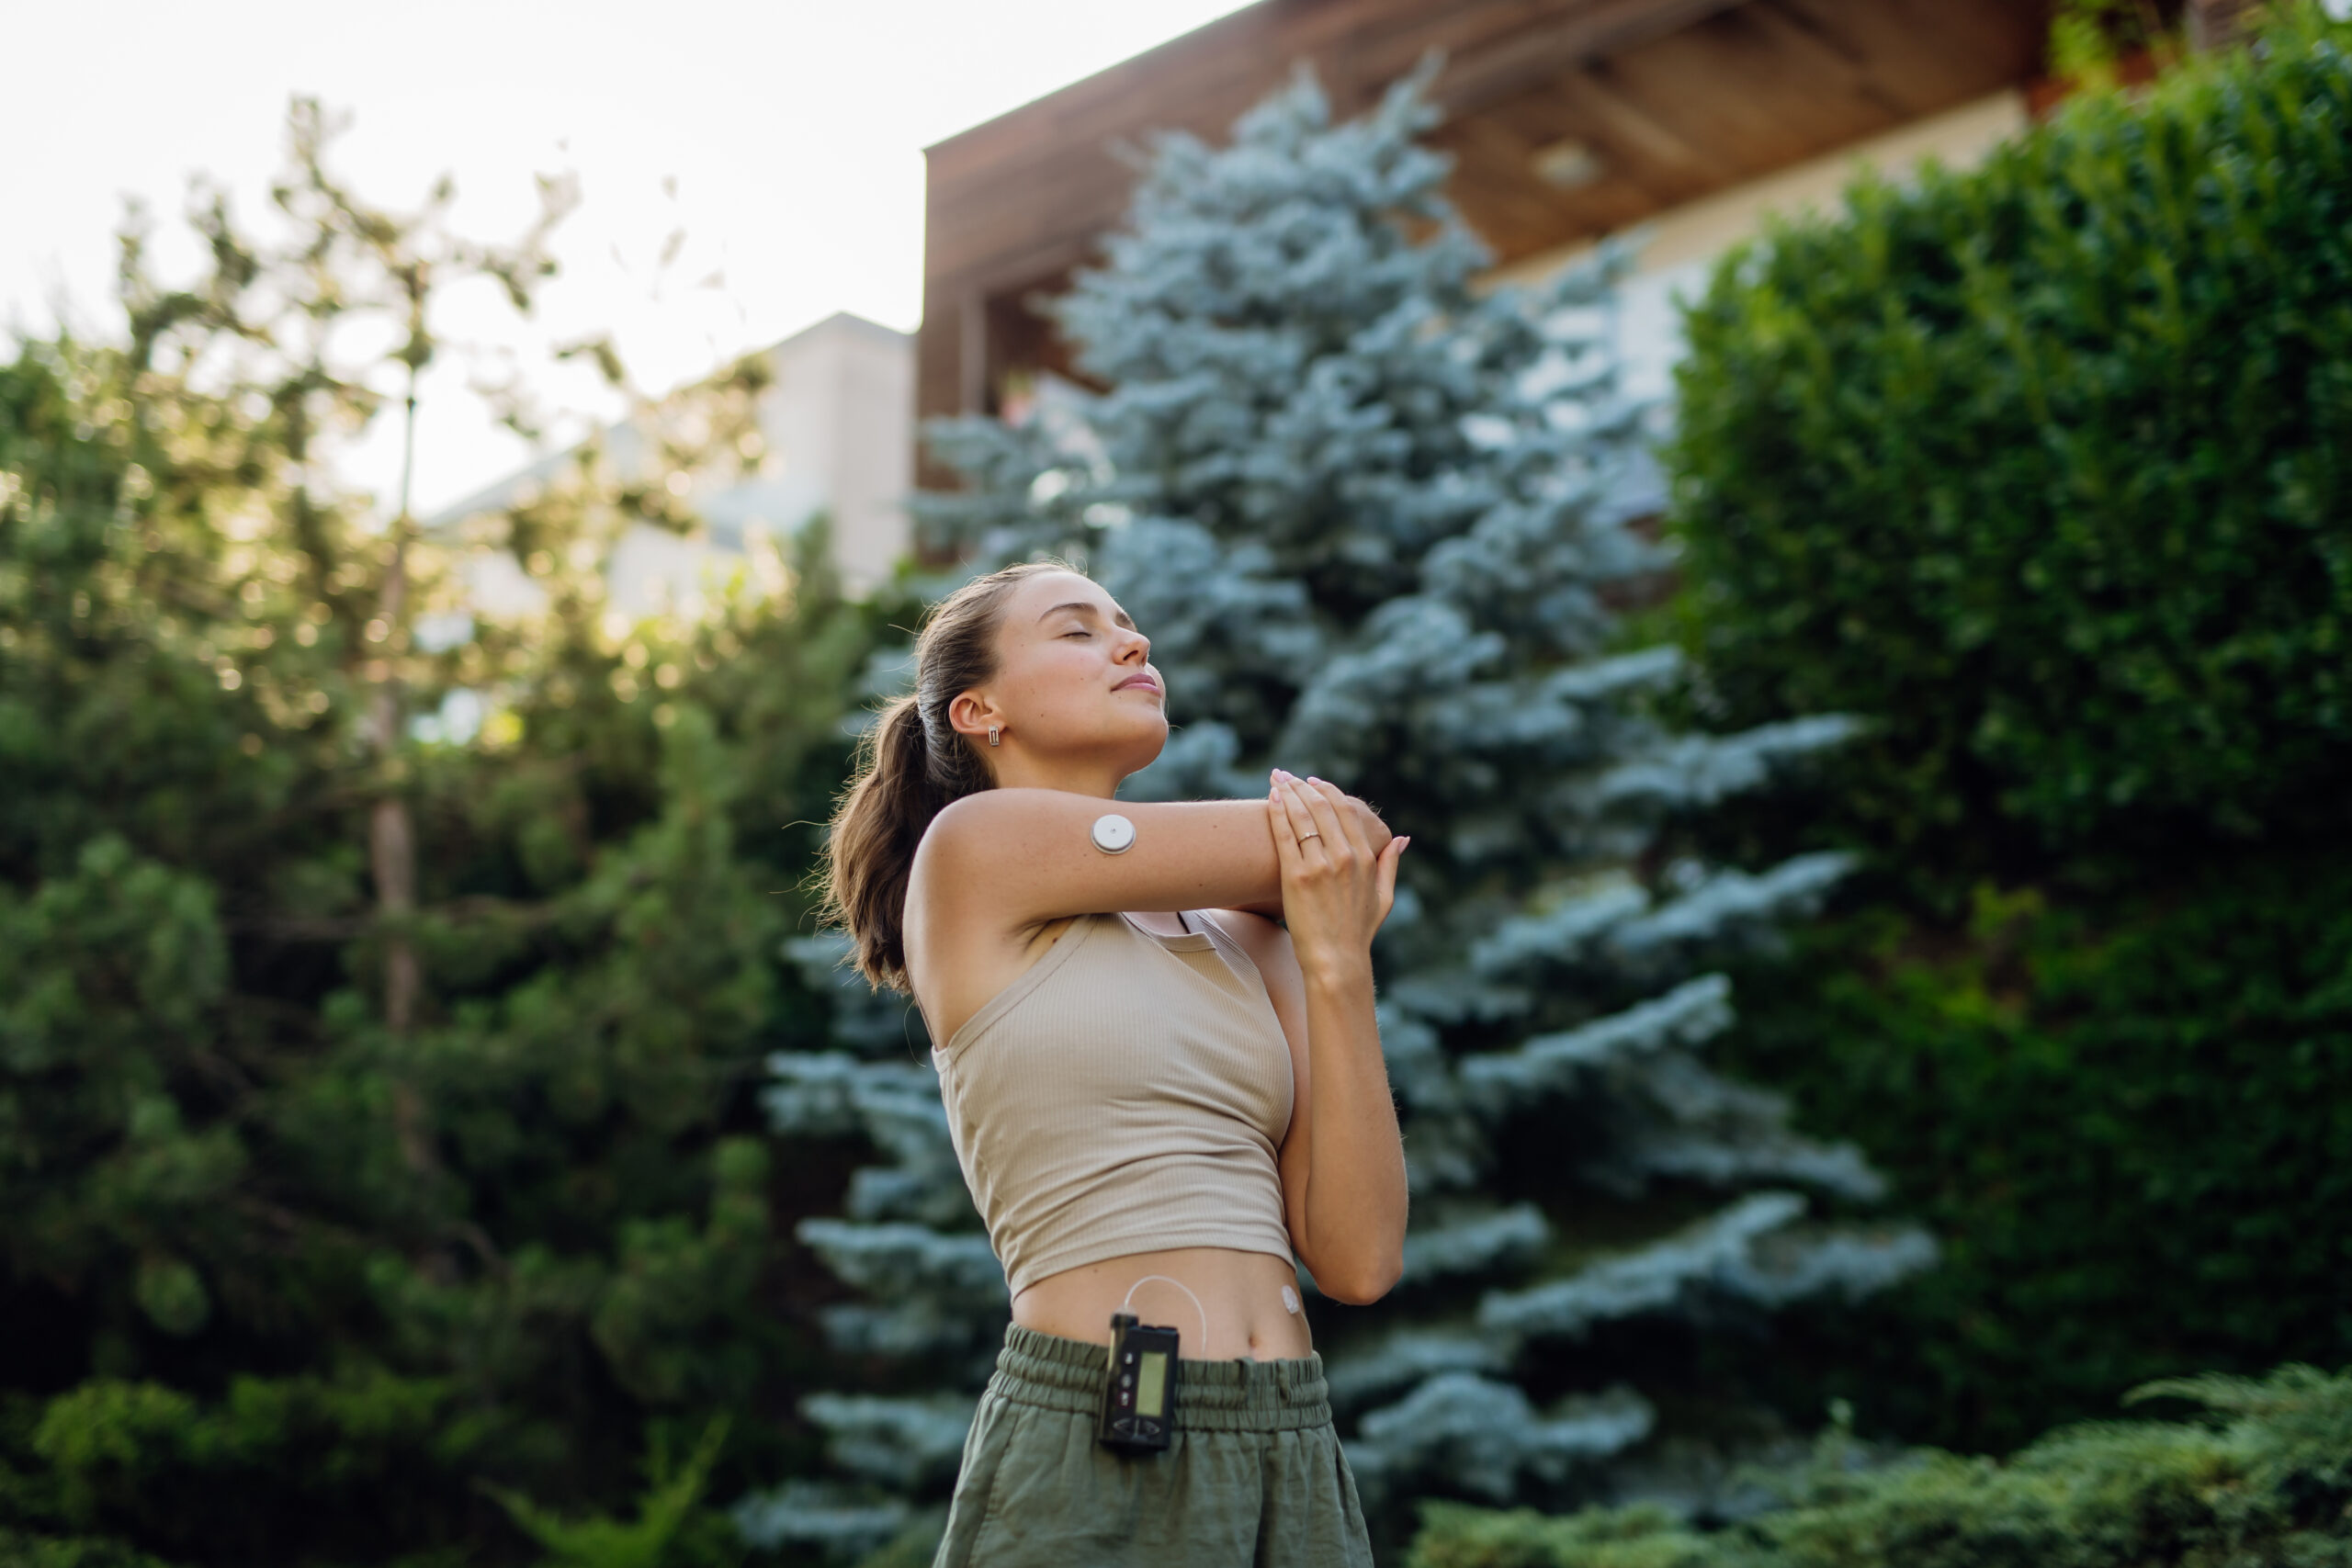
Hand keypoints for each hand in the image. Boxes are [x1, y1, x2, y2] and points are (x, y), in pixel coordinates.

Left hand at [1267, 769, 1407, 979]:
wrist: (1336, 960)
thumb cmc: (1358, 931)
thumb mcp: (1384, 897)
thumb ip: (1391, 864)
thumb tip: (1402, 838)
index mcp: (1365, 857)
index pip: (1345, 810)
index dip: (1326, 790)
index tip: (1312, 781)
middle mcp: (1344, 857)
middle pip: (1320, 808)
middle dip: (1301, 786)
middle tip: (1286, 775)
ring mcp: (1320, 866)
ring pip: (1301, 817)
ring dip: (1287, 794)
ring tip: (1275, 780)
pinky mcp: (1296, 878)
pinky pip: (1285, 837)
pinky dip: (1277, 815)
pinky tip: (1270, 800)